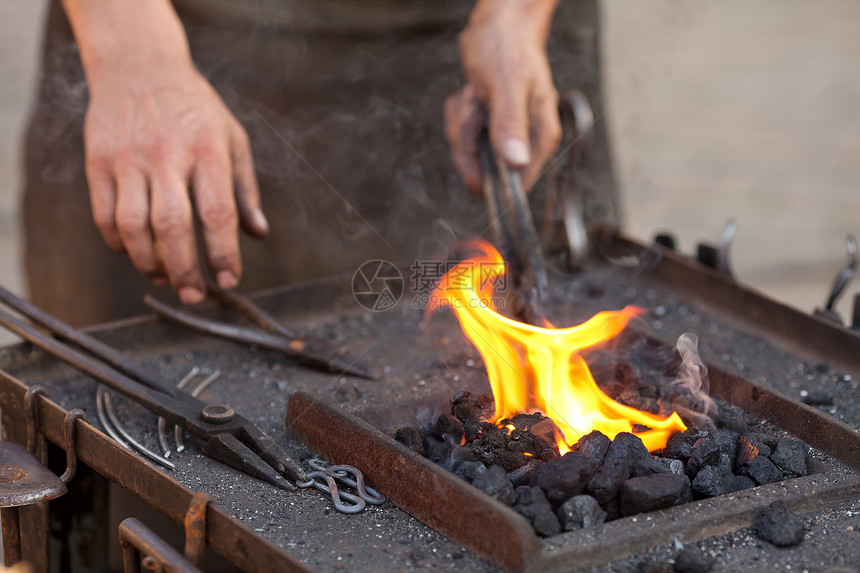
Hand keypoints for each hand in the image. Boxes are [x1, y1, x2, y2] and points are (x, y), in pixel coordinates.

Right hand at [62, 0, 267, 303]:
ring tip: (167, 278)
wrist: (139, 65)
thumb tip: (259, 233)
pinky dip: (120, 244)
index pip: (218, 213)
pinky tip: (138, 253)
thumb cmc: (195, 108)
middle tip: (195, 296)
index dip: (223, 254)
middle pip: (173, 227)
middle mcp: (167, 155)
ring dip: (150, 263)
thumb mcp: (232, 138)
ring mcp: (129, 159)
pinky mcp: (98, 162)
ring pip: (134, 227)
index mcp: (208, 150)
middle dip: (185, 270)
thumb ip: (245, 188)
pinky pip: (105, 216)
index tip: (229, 280)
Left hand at [445, 0, 560, 192]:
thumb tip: (516, 162)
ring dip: (462, 122)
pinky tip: (471, 94)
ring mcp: (504, 137)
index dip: (489, 174)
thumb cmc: (509, 47)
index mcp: (540, 136)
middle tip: (477, 103)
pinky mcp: (487, 130)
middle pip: (483, 170)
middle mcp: (524, 142)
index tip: (478, 144)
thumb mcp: (507, 83)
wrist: (500, 24)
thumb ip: (511, 124)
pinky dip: (459, 115)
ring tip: (476, 94)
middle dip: (468, 137)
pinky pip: (461, 137)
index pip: (516, 184)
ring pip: (467, 152)